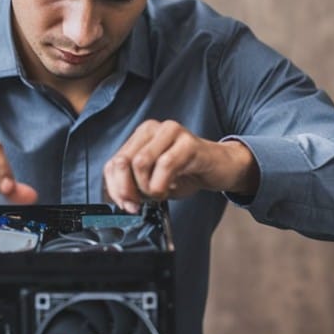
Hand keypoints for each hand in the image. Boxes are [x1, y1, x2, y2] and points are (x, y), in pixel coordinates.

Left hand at [103, 120, 257, 212]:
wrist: (220, 167)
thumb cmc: (186, 172)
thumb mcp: (153, 180)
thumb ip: (135, 184)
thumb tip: (123, 200)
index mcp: (140, 136)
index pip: (113, 163)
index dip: (115, 188)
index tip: (125, 204)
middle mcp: (153, 129)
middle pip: (124, 162)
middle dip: (128, 190)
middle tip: (139, 203)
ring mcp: (171, 132)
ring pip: (141, 163)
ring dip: (147, 188)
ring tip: (159, 193)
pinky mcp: (189, 143)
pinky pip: (166, 164)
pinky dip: (162, 184)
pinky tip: (168, 189)